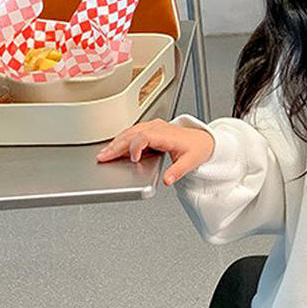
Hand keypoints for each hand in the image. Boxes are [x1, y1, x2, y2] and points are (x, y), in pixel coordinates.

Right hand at [96, 118, 214, 185]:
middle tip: (103, 157)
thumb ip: (178, 171)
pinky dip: (121, 140)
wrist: (203, 140)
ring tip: (104, 154)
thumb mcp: (190, 162)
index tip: (133, 159)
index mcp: (166, 135)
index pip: (145, 136)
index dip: (136, 147)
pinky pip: (132, 132)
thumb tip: (169, 180)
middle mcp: (158, 128)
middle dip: (116, 145)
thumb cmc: (196, 149)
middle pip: (132, 133)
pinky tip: (113, 148)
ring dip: (115, 142)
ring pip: (129, 131)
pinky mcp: (150, 129)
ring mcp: (153, 127)